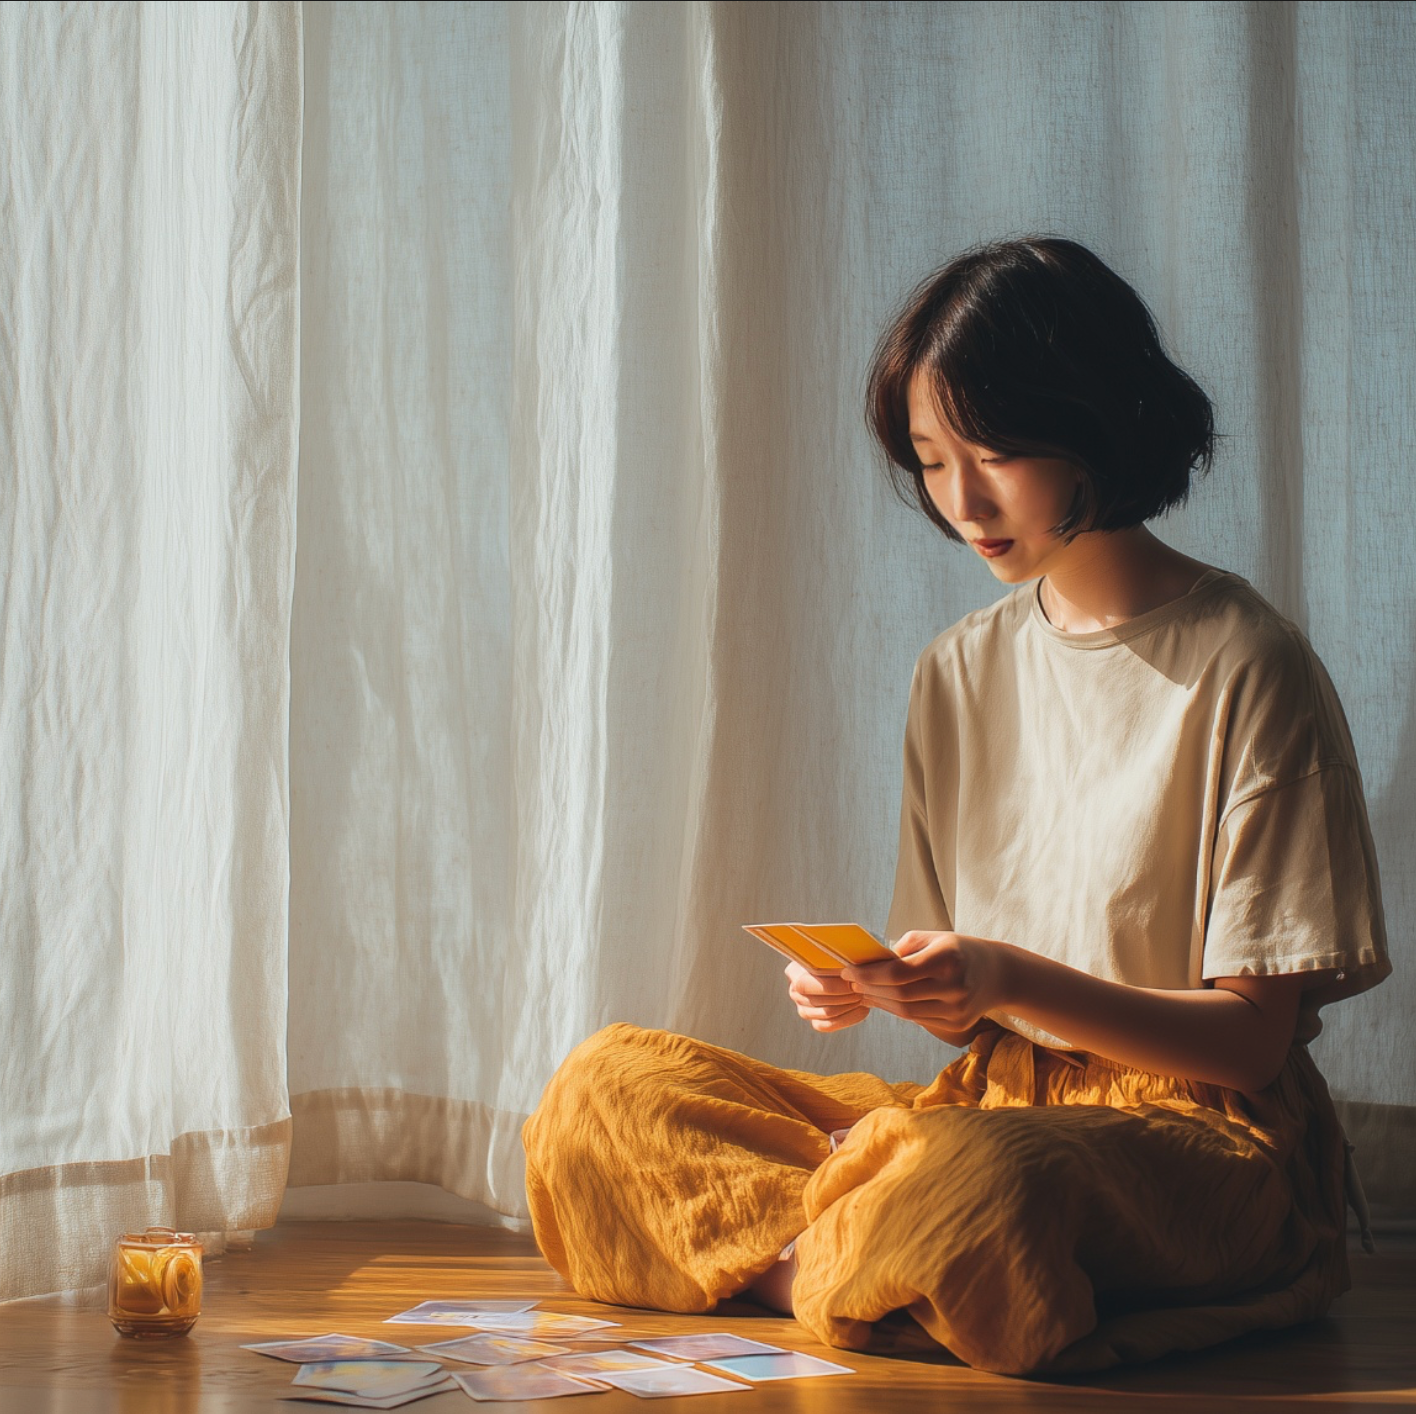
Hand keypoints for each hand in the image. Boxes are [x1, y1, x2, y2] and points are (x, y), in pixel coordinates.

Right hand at [785, 961, 870, 1031]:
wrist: (851, 974)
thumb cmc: (842, 959)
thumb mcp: (835, 953)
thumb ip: (833, 959)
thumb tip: (844, 969)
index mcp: (793, 972)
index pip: (806, 984)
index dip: (831, 983)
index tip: (851, 978)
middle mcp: (795, 992)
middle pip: (818, 999)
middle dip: (843, 993)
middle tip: (860, 986)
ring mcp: (804, 1009)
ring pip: (827, 1012)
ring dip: (849, 1004)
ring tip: (862, 994)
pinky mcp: (816, 1022)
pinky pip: (831, 1025)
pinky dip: (849, 1017)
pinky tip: (863, 1008)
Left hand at [841, 931, 1007, 1040]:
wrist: (998, 974)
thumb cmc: (959, 950)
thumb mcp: (934, 937)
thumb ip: (903, 948)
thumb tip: (871, 963)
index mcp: (947, 959)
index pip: (898, 973)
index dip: (869, 974)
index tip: (849, 970)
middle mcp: (954, 986)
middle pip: (899, 995)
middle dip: (869, 989)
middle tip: (851, 981)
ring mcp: (957, 1009)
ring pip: (906, 1013)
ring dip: (879, 1002)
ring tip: (863, 991)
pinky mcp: (957, 1024)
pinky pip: (918, 1020)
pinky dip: (896, 1011)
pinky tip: (883, 1001)